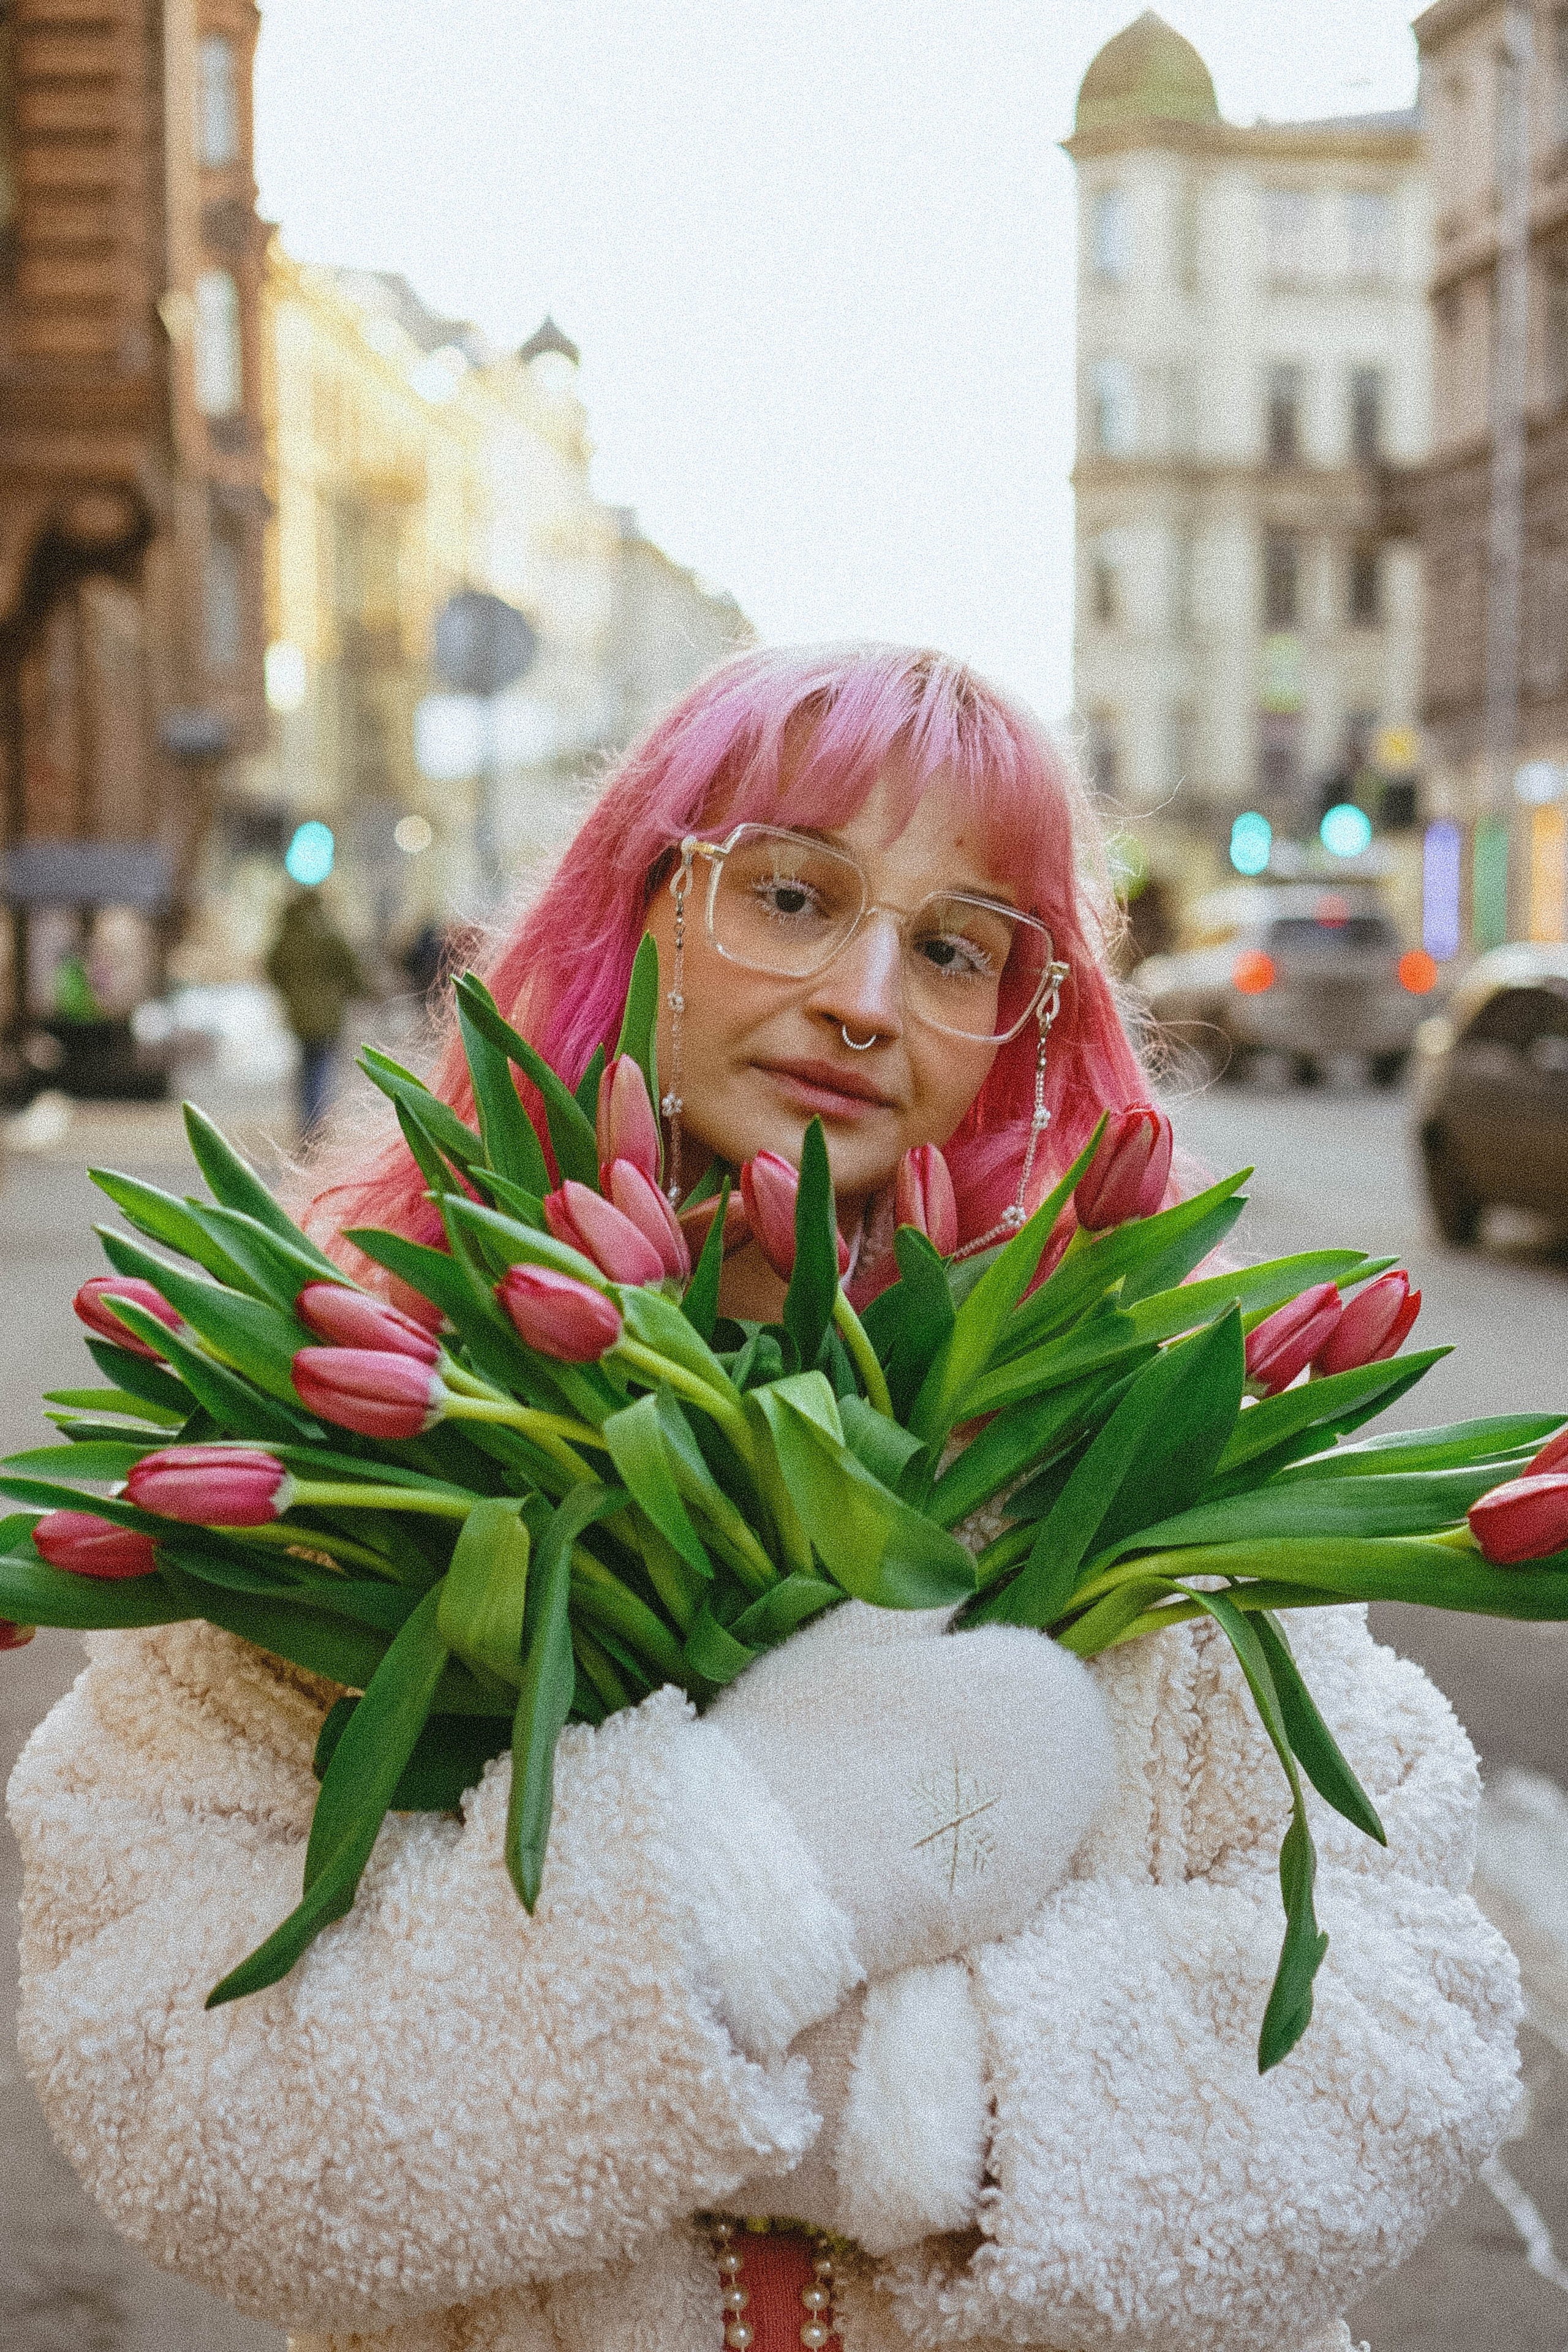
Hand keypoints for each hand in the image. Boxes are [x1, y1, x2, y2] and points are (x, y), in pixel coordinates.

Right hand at [709, 1602, 1112, 1980]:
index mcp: (1045, 1679)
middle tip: (891, 1751)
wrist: (776, 1875)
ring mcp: (1051, 1849)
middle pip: (1034, 1741)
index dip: (958, 1677)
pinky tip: (890, 1859)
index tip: (899, 1695)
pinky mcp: (1016, 1917)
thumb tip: (957, 1583)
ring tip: (884, 1804)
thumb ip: (925, 1598)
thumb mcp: (858, 1630)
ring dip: (969, 1803)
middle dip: (979, 1744)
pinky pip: (994, 1870)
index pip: (1024, 1666)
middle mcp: (1076, 1765)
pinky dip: (954, 1862)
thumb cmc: (810, 1730)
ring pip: (1019, 1809)